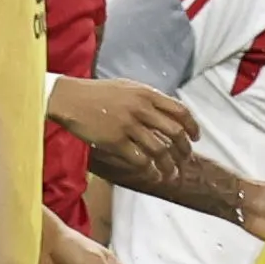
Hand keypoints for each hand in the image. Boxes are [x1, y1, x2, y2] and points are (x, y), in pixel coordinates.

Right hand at [48, 77, 195, 182]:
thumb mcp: (127, 87)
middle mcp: (141, 108)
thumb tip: (167, 111)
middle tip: (186, 160)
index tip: (195, 138)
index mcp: (146, 93)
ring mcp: (128, 125)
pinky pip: (140, 160)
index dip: (192, 127)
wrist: (69, 98)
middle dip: (185, 150)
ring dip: (169, 166)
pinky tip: (152, 176)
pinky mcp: (115, 141)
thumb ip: (147, 98)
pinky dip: (150, 171)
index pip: (180, 111)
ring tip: (171, 175)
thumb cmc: (97, 93)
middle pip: (175, 133)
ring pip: (160, 151)